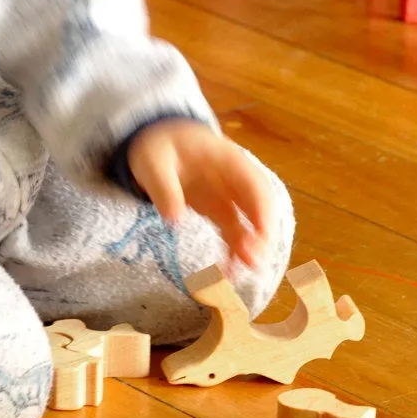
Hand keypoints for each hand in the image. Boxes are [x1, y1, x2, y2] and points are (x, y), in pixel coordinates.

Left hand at [127, 119, 274, 267]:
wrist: (157, 140)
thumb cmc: (159, 145)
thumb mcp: (153, 161)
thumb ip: (164, 188)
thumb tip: (174, 220)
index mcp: (228, 160)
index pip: (255, 186)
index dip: (262, 212)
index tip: (261, 238)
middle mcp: (236, 180)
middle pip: (260, 208)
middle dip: (261, 236)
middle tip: (252, 264)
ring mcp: (229, 196)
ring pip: (249, 224)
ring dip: (248, 250)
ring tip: (237, 277)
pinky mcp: (219, 210)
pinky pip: (232, 233)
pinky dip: (232, 252)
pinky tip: (226, 274)